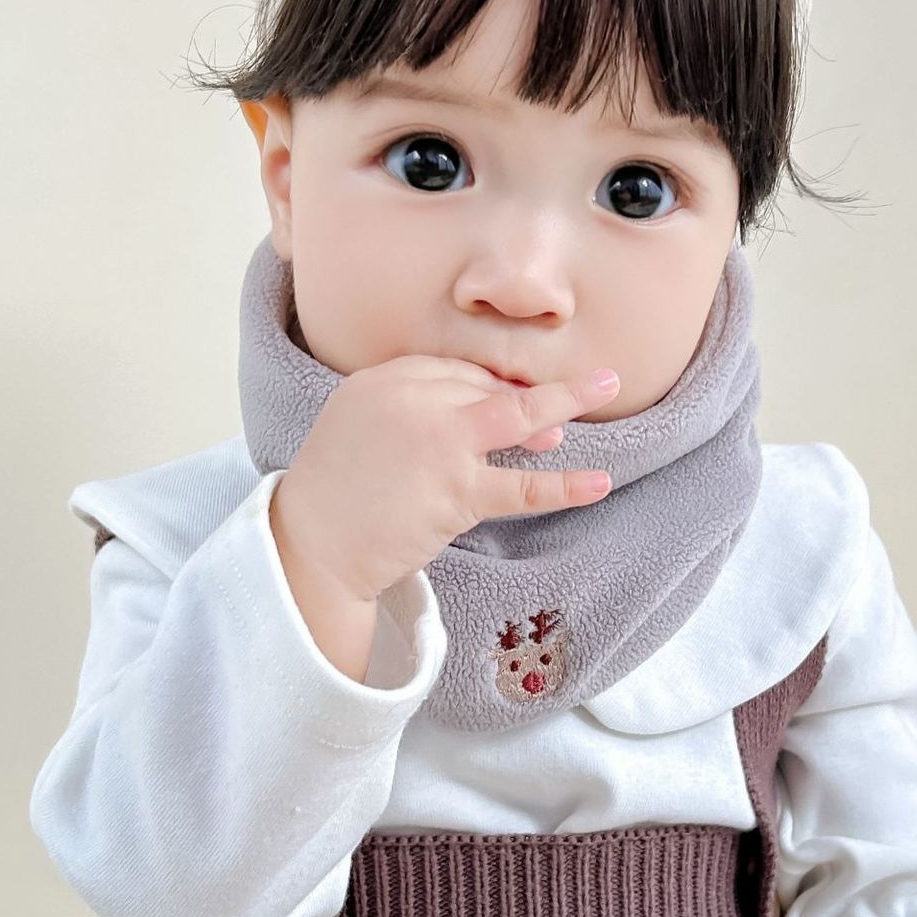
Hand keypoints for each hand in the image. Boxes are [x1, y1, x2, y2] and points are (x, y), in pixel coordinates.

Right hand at [270, 354, 620, 604]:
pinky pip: (519, 487)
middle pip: (486, 386)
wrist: (310, 546)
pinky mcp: (454, 492)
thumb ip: (410, 409)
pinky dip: (563, 485)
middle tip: (567, 403)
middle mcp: (411, 401)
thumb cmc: (338, 489)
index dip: (489, 387)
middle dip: (526, 396)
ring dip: (565, 402)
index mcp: (383, 380)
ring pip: (514, 418)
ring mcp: (437, 445)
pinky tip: (598, 482)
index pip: (454, 370)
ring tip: (607, 388)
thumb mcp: (361, 425)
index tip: (510, 404)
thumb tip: (480, 407)